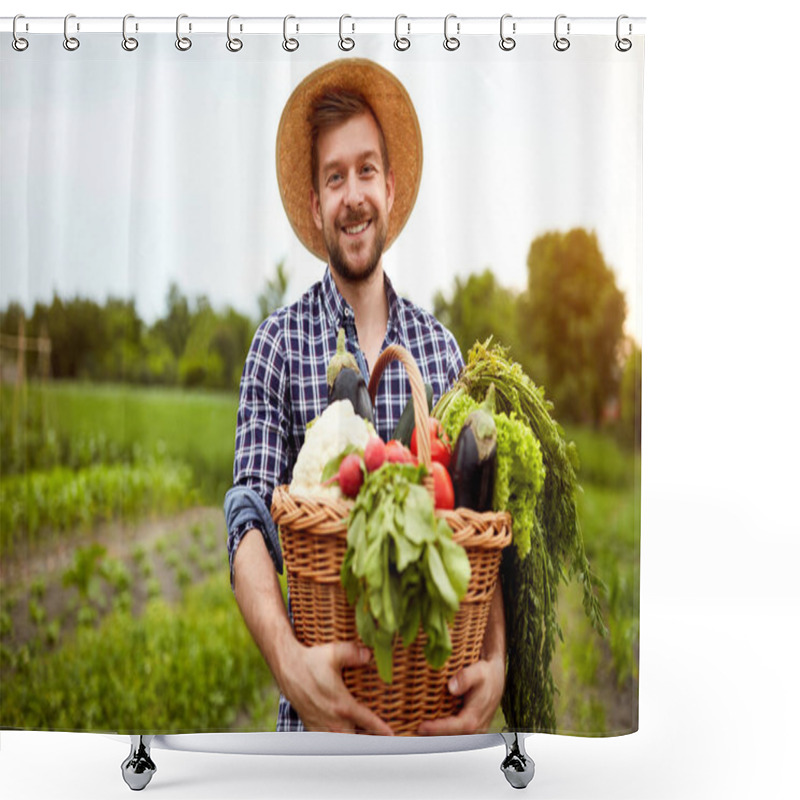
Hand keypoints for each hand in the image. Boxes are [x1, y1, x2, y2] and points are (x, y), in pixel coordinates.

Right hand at [280, 641, 394, 735]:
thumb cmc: (311, 660)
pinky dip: (336, 743)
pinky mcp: (311, 725)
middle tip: (381, 742)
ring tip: (365, 744)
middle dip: (368, 742)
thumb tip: (369, 655)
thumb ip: (354, 653)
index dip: (381, 729)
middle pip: (355, 741)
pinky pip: (326, 742)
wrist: (287, 667)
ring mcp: (321, 725)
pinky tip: (343, 739)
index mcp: (341, 704)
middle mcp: (332, 719)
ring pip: (340, 744)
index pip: (367, 721)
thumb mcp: (334, 652)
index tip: (391, 734)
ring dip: (352, 744)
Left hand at [417, 654, 504, 735]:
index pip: (452, 728)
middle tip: (411, 733)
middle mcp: (474, 728)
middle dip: (432, 737)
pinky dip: (443, 734)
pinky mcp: (472, 729)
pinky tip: (429, 729)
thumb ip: (465, 678)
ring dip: (436, 737)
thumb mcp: (477, 671)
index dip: (435, 729)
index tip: (420, 727)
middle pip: (449, 738)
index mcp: (473, 718)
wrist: (496, 677)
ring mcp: (474, 731)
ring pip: (452, 739)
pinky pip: (456, 735)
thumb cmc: (486, 674)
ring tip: (416, 733)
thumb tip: (451, 687)